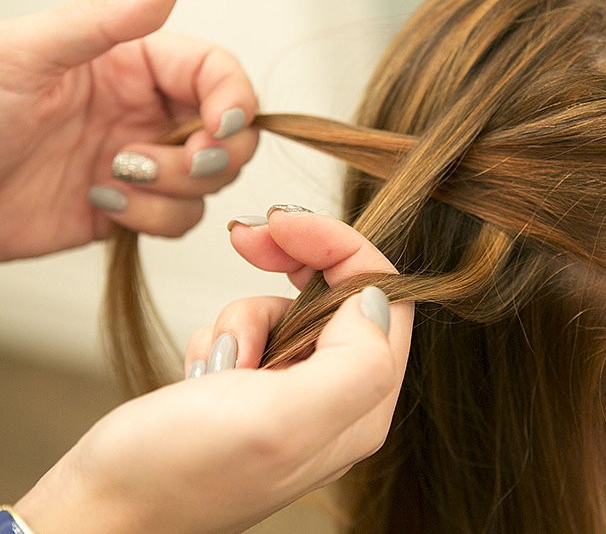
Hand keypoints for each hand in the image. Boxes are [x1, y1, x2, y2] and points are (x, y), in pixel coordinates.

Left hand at [0, 0, 258, 259]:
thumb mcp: (31, 56)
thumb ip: (106, 17)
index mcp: (132, 63)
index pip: (217, 72)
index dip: (234, 98)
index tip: (221, 125)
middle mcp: (146, 111)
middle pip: (231, 131)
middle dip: (215, 153)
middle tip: (185, 160)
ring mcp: (143, 161)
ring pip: (210, 181)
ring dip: (175, 188)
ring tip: (116, 177)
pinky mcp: (132, 207)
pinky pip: (180, 219)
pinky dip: (151, 218)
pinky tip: (102, 201)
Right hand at [15, 209, 412, 532]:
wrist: (100, 508)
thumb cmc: (175, 472)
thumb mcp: (277, 420)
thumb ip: (352, 363)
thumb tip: (377, 300)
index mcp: (364, 405)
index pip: (383, 295)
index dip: (339, 246)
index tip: (282, 223)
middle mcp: (341, 400)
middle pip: (342, 292)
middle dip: (294, 262)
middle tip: (247, 238)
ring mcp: (298, 396)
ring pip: (292, 308)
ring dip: (246, 314)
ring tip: (218, 361)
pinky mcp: (257, 392)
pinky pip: (254, 330)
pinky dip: (223, 334)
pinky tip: (202, 372)